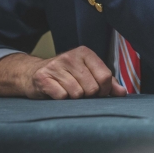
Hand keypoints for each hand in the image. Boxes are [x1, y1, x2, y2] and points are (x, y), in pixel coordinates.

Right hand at [0, 46, 126, 98]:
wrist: (31, 74)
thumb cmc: (65, 76)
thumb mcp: (87, 74)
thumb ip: (107, 83)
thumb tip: (122, 93)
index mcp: (85, 53)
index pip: (105, 76)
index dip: (105, 90)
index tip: (99, 93)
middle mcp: (70, 56)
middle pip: (92, 87)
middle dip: (88, 95)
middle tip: (80, 92)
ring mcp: (55, 66)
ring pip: (77, 93)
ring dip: (74, 98)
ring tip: (67, 91)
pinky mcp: (43, 78)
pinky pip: (62, 96)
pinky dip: (61, 99)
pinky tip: (57, 92)